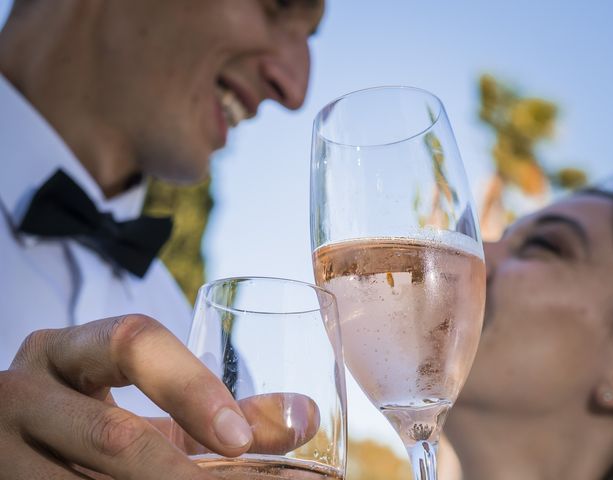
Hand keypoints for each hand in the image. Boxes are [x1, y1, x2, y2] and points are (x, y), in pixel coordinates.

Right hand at [0, 315, 317, 478]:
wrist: (6, 443)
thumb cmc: (93, 416)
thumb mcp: (144, 407)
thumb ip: (216, 408)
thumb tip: (305, 415)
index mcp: (65, 351)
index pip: (132, 342)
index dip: (190, 388)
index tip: (237, 440)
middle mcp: (23, 393)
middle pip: (111, 433)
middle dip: (182, 475)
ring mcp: (3, 453)